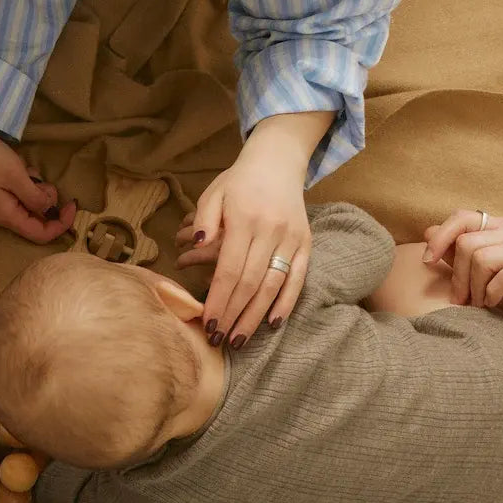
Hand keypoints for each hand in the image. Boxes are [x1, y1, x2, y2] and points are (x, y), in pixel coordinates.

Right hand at [0, 108, 75, 242]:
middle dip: (46, 200)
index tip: (72, 203)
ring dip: (34, 187)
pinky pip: (16, 192)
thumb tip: (49, 209)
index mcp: (7, 216)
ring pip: (26, 202)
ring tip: (24, 168)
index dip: (61, 223)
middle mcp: (0, 215)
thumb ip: (36, 197)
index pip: (41, 234)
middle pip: (35, 218)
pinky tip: (14, 164)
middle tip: (44, 179)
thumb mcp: (16, 176)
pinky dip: (22, 180)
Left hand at [175, 116, 314, 345]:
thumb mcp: (213, 191)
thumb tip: (196, 245)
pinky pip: (298, 278)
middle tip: (218, 341)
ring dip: (256, 316)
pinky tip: (273, 323)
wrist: (278, 161)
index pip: (229, 269)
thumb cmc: (238, 181)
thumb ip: (203, 218)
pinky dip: (286, 302)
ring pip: (273, 285)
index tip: (208, 324)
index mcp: (244, 219)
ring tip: (240, 340)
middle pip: (250, 283)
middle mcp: (271, 231)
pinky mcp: (306, 243)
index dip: (219, 299)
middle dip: (234, 315)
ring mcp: (291, 238)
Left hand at [424, 209, 502, 369]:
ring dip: (474, 288)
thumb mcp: (476, 277)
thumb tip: (429, 231)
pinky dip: (492, 294)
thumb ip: (456, 254)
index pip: (464, 218)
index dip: (441, 238)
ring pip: (483, 258)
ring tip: (478, 303)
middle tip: (460, 300)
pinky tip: (493, 304)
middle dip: (458, 276)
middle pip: (468, 243)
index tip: (427, 261)